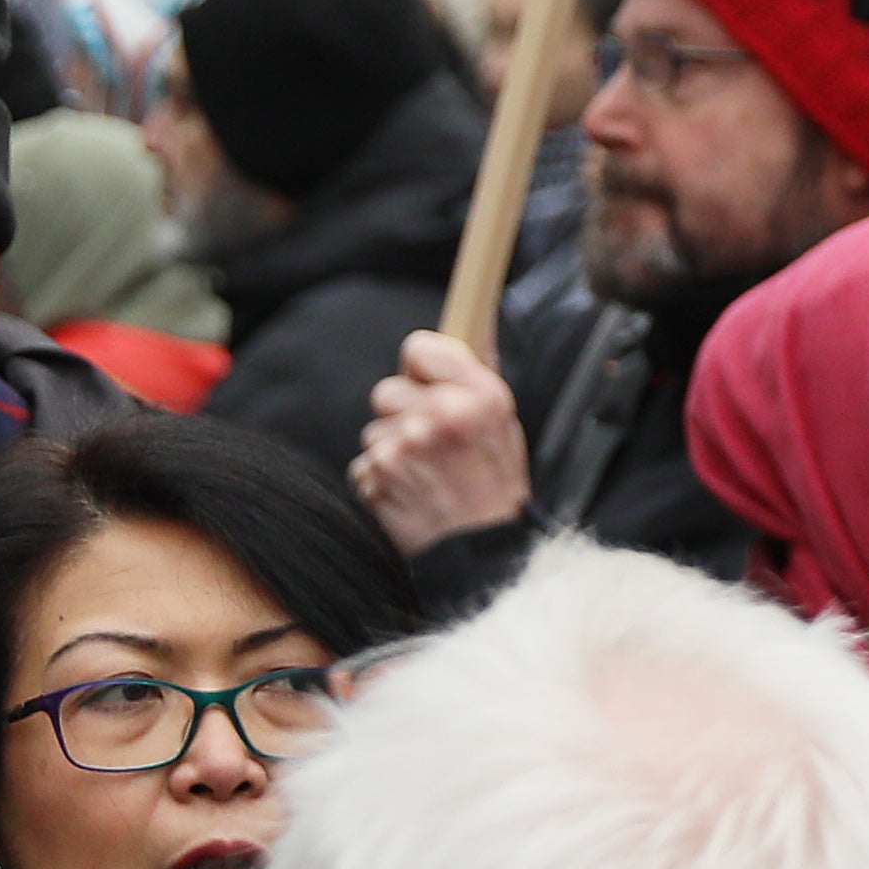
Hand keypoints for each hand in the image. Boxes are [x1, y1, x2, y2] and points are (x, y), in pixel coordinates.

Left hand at [354, 328, 530, 551]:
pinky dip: (381, 482)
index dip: (421, 369)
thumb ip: (479, 369)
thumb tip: (475, 311)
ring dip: (393, 452)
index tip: (430, 386)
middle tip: (433, 447)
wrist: (485, 556)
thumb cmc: (495, 484)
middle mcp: (442, 416)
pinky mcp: (378, 477)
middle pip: (388, 391)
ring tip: (425, 477)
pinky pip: (365, 465)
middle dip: (404, 416)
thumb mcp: (503, 422)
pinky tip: (410, 496)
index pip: (418, 347)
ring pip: (375, 431)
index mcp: (480, 395)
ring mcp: (406, 447)